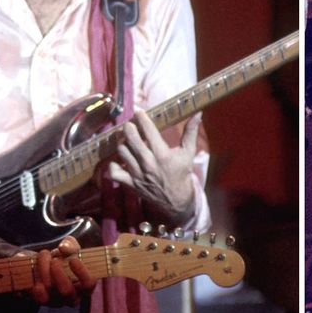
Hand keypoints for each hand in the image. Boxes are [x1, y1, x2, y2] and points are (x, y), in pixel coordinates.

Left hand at [24, 236, 93, 305]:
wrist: (47, 266)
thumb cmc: (65, 258)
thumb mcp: (71, 248)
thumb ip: (71, 246)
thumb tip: (63, 248)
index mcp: (85, 286)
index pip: (88, 284)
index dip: (81, 273)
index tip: (73, 259)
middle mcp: (72, 297)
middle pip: (66, 291)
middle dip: (58, 273)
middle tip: (54, 260)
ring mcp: (57, 301)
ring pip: (50, 290)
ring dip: (44, 271)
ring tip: (43, 256)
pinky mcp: (43, 301)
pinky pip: (37, 293)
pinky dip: (35, 278)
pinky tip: (35, 267)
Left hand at [107, 110, 199, 226]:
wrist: (176, 200)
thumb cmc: (181, 173)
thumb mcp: (188, 152)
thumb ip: (190, 132)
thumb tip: (198, 113)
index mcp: (162, 154)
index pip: (148, 130)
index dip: (142, 118)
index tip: (139, 112)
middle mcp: (148, 163)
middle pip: (130, 138)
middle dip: (128, 127)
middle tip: (130, 124)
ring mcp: (137, 173)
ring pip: (122, 151)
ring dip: (123, 143)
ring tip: (127, 140)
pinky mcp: (130, 183)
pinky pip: (114, 172)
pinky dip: (113, 164)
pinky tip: (120, 159)